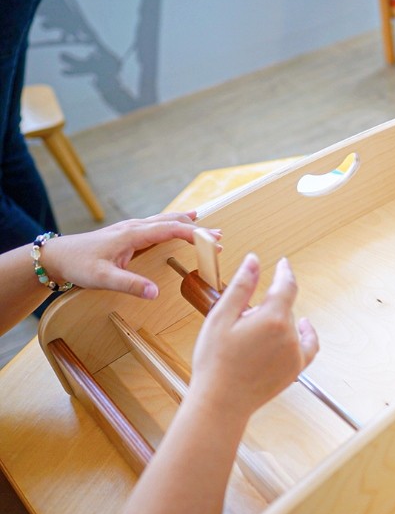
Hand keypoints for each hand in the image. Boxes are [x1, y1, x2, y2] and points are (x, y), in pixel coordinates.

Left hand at [41, 212, 207, 298]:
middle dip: (196, 228)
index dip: (194, 235)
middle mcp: (135, 227)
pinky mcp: (127, 233)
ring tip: (204, 224)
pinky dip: (172, 223)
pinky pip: (156, 224)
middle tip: (218, 235)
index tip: (212, 242)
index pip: (171, 230)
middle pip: (171, 221)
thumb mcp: (103, 279)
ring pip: (164, 220)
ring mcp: (131, 228)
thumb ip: (130, 284)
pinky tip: (176, 224)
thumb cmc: (78, 265)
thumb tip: (156, 293)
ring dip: (186, 223)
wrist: (57, 256)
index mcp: (133, 235)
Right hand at [189, 254, 318, 421]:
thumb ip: (241, 286)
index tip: (283, 264)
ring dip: (277, 322)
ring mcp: (295, 353)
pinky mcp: (296, 369)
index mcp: (273, 318)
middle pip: (284, 307)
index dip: (284, 272)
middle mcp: (290, 335)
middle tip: (239, 323)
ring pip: (291, 325)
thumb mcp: (221, 317)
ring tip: (249, 338)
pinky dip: (306, 334)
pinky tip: (302, 328)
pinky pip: (308, 346)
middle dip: (266, 306)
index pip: (286, 285)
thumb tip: (254, 261)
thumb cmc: (215, 362)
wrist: (221, 402)